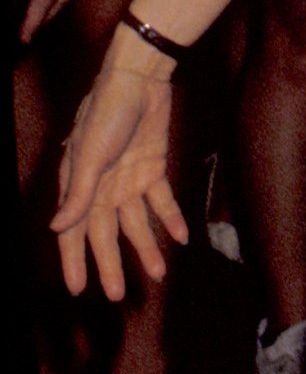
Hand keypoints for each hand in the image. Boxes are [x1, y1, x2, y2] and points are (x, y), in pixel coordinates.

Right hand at [51, 47, 187, 293]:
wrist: (138, 78)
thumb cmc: (106, 113)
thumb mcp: (90, 155)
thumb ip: (78, 194)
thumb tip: (57, 228)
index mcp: (80, 186)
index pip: (74, 232)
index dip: (75, 261)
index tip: (78, 290)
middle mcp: (103, 188)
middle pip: (106, 235)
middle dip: (111, 265)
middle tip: (118, 295)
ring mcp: (128, 179)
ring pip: (137, 224)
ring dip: (146, 248)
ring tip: (158, 275)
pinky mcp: (153, 168)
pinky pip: (161, 201)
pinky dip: (170, 219)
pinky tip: (180, 238)